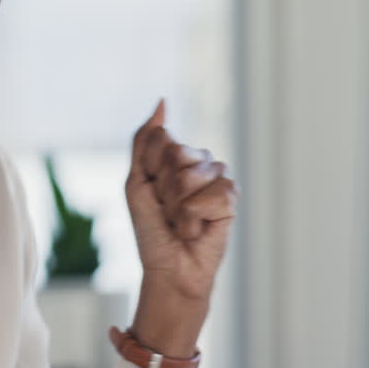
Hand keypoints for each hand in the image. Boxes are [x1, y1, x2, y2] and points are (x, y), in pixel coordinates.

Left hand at [126, 98, 238, 301]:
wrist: (168, 267)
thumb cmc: (151, 228)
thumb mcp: (137, 181)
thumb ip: (146, 141)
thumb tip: (163, 101)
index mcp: (176, 154)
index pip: (161, 137)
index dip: (148, 169)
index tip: (150, 191)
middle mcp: (200, 161)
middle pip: (176, 153)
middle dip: (164, 188)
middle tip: (166, 209)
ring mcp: (218, 178)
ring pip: (192, 175)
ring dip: (178, 206)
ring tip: (181, 221)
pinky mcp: (231, 199)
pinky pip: (213, 194)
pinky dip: (196, 218)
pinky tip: (198, 229)